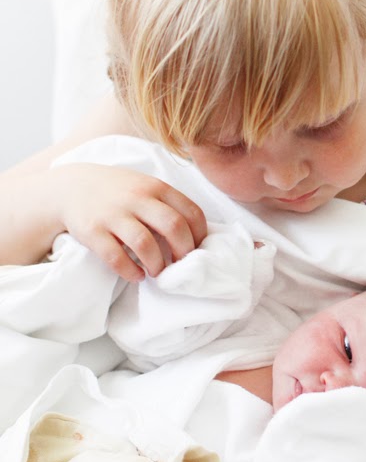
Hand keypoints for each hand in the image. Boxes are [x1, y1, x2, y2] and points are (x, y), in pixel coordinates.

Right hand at [50, 163, 207, 281]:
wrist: (70, 187)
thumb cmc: (117, 191)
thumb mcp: (145, 185)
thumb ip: (167, 204)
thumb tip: (195, 236)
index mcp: (156, 187)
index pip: (191, 212)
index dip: (199, 237)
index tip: (195, 251)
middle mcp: (137, 198)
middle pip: (174, 227)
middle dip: (183, 253)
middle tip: (180, 266)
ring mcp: (114, 214)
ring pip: (146, 244)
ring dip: (157, 265)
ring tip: (157, 272)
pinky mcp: (93, 231)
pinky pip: (116, 257)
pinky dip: (130, 271)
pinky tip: (137, 276)